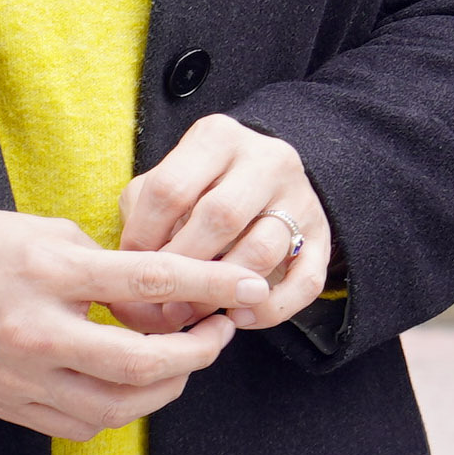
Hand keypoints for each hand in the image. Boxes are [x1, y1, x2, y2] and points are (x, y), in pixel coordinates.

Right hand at [0, 207, 264, 440]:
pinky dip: (119, 409)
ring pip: (118, 406)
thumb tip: (158, 290)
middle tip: (220, 333)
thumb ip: (103, 262)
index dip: (210, 287)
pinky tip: (133, 387)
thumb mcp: (44, 230)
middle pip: (142, 363)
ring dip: (166, 388)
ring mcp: (24, 377)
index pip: (150, 282)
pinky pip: (82, 425)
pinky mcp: (11, 407)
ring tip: (184, 360)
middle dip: (197, 353)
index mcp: (51, 271)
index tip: (249, 289)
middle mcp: (39, 330)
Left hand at [110, 111, 334, 335]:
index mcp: (217, 137)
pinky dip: (271, 309)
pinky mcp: (323, 235)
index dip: (143, 238)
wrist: (265, 177)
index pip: (170, 189)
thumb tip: (130, 270)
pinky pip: (306, 281)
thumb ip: (143, 213)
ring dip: (223, 292)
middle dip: (184, 269)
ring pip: (263, 251)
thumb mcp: (167, 181)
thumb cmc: (200, 187)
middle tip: (163, 301)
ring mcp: (300, 197)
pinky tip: (240, 317)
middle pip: (219, 218)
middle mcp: (266, 158)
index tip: (132, 268)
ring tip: (195, 313)